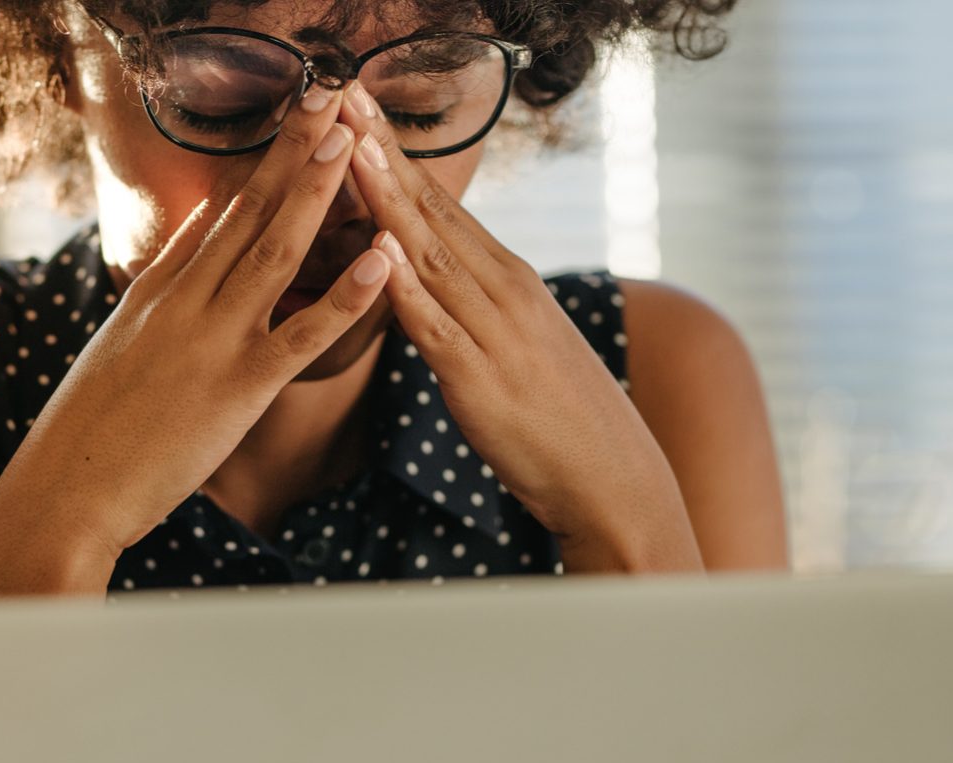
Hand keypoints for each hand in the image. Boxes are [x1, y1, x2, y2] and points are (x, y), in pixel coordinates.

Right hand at [0, 84, 394, 583]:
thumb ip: (158, 295)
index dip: (261, 163)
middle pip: (248, 211)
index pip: (218, 213)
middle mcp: (184, 301)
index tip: (295, 119)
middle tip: (330, 97)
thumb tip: (190, 245)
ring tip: (350, 141)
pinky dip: (346, 296)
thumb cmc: (89, 433)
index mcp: (157, 291)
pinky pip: (303, 334)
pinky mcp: (239, 388)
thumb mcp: (118, 347)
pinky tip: (381, 261)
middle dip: (292, 150)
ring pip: (275, 252)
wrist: (65, 489)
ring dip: (316, 193)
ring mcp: (212, 340)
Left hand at [335, 81, 701, 571]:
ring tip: (350, 148)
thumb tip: (428, 275)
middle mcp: (504, 291)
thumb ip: (472, 304)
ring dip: (387, 199)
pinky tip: (379, 252)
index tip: (356, 104)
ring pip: (429, 254)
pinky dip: (406, 288)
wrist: (612, 478)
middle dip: (381, 151)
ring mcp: (495, 332)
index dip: (393, 152)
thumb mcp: (515, 342)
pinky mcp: (481, 380)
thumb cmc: (558, 417)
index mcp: (507, 279)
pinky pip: (436, 327)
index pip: (440, 203)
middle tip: (341, 93)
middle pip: (431, 210)